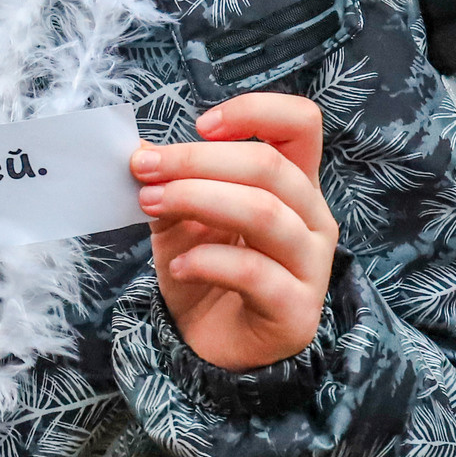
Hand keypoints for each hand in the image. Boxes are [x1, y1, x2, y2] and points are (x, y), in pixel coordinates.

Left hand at [133, 92, 337, 371]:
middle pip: (270, 166)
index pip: (301, 123)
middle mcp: (312, 218)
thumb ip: (171, 183)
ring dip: (197, 200)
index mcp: (294, 183)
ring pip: (264, 213)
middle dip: (196, 160)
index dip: (255, 111)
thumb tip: (143, 153)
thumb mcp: (182, 217)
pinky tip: (176, 266)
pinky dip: (206, 260)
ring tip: (150, 205)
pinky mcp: (296, 310)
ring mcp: (312, 265)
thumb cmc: (206, 269)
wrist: (211, 345)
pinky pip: (254, 272)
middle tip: (144, 169)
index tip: (201, 124)